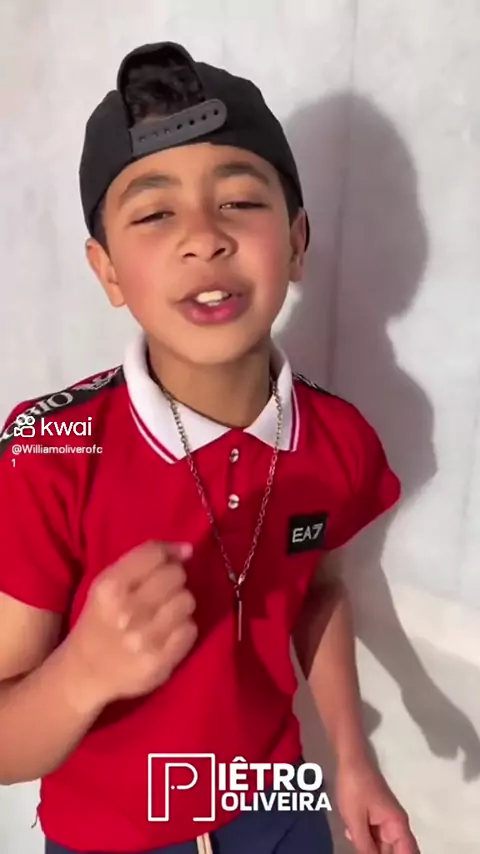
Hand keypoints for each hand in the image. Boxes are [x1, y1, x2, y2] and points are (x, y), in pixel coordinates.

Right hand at [67, 541, 197, 703]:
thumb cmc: (99, 621)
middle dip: (173, 581)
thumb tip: (188, 549)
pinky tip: (168, 634)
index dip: (169, 553)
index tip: (171, 561)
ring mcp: (146, 638)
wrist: (85, 673)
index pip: (155, 554)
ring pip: (187, 601)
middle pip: (176, 576)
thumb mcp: (107, 584)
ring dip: (179, 605)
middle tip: (162, 593)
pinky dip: (183, 629)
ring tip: (165, 614)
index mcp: (110, 587)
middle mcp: (128, 612)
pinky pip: (190, 629)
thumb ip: (142, 561)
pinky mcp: (161, 661)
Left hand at [335, 756, 419, 853]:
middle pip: (396, 852)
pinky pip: (375, 837)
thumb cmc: (354, 787)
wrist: (349, 760)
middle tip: (363, 850)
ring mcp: (386, 821)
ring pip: (384, 846)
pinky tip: (352, 835)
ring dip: (372, 849)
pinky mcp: (377, 817)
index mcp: (397, 825)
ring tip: (357, 837)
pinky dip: (366, 842)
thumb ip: (364, 846)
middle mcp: (396, 825)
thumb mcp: (355, 820)